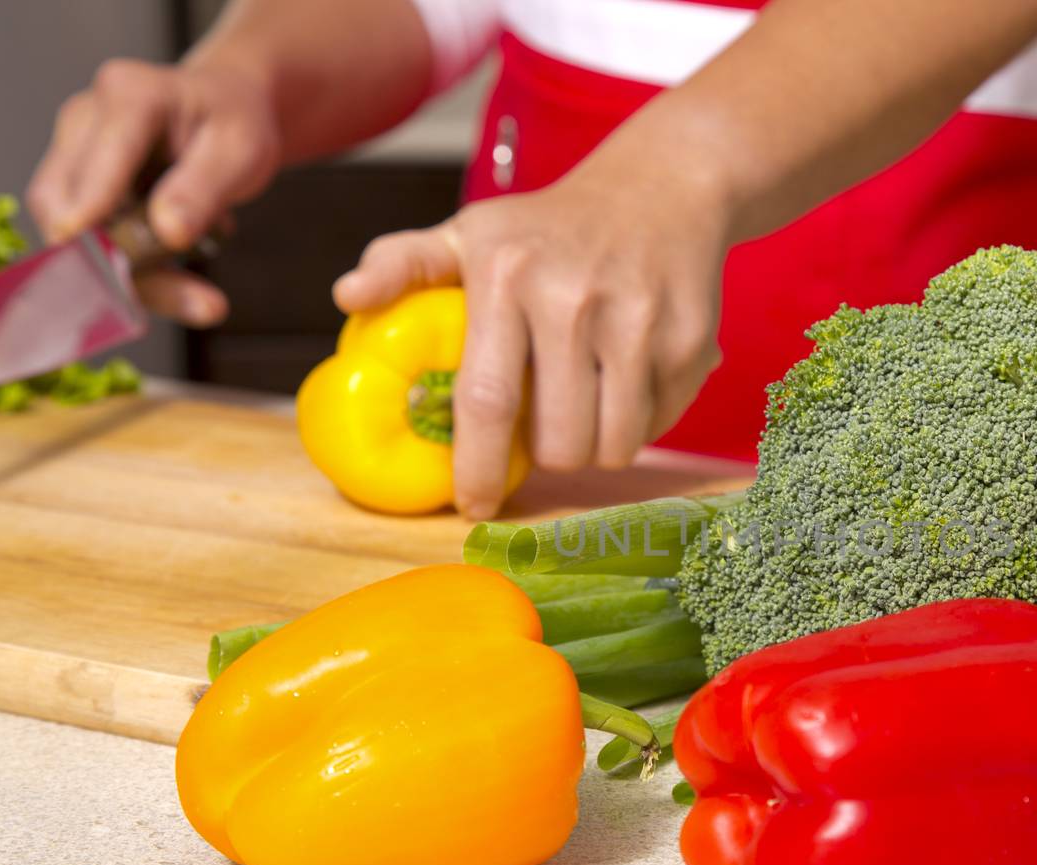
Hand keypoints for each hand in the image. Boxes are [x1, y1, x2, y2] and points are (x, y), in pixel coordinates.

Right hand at [26, 58, 281, 326]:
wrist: (225, 110)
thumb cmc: (232, 122)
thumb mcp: (240, 152)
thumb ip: (204, 189)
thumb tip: (168, 231)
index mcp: (130, 96)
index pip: (101, 159)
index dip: (92, 208)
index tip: (93, 255)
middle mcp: (86, 119)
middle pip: (71, 202)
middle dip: (121, 262)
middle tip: (199, 304)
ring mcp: (72, 151)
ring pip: (68, 229)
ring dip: (126, 274)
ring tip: (196, 295)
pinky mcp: (73, 185)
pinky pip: (84, 239)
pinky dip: (127, 270)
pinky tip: (176, 278)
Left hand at [333, 160, 728, 517]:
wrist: (663, 187)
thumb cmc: (551, 226)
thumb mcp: (472, 232)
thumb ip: (403, 263)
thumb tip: (347, 298)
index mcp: (507, 278)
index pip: (487, 399)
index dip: (478, 467)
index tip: (473, 505)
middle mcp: (574, 301)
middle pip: (559, 442)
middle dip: (548, 458)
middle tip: (545, 433)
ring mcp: (639, 323)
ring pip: (613, 446)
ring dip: (596, 447)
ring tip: (587, 407)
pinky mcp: (689, 342)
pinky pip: (658, 424)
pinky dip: (640, 421)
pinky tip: (630, 379)